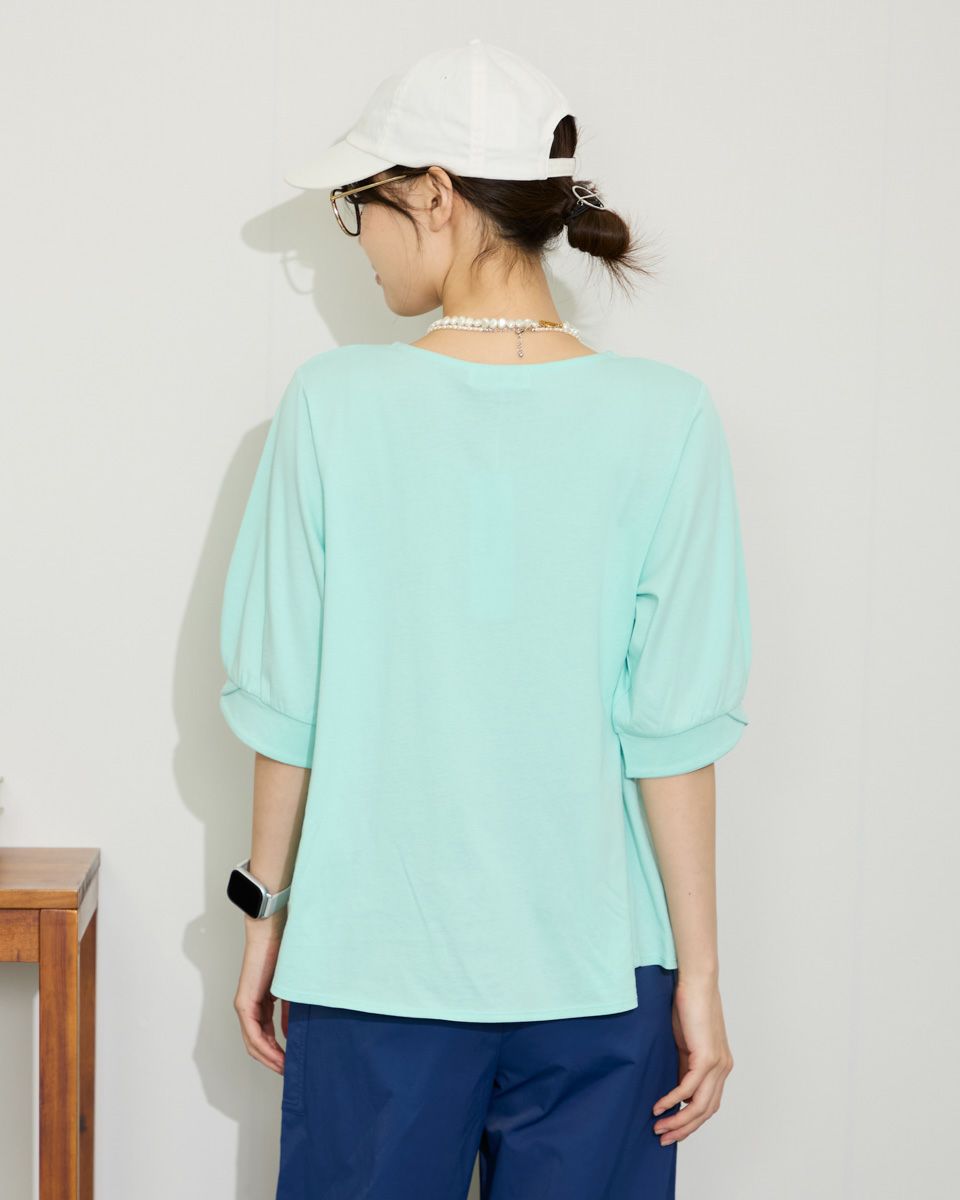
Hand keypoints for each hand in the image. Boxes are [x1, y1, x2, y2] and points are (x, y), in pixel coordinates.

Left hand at [234, 928, 287, 1073]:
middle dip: (273, 1061)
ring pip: (253, 1043)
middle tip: (290, 1072)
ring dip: (269, 1059)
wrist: (272, 932)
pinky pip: (253, 1034)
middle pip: (257, 1045)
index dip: (277, 1053)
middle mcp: (249, 1008)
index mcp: (260, 1004)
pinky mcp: (244, 1003)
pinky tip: (278, 1057)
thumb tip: (291, 1035)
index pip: (265, 1036)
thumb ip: (289, 1013)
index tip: (292, 1063)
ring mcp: (244, 1007)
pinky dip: (265, 1048)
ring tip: (285, 1069)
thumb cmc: (283, 954)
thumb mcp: (290, 991)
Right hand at [651, 975, 733, 1145]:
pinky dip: (672, 1100)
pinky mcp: (706, 1057)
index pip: (708, 1105)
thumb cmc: (687, 1007)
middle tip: (662, 1138)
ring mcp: (717, 1064)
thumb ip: (683, 1065)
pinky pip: (688, 1088)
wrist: (696, 982)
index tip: (671, 1131)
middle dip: (683, 1129)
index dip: (690, 1122)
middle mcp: (723, 1069)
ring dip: (678, 1121)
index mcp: (720, 1066)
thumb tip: (674, 1091)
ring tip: (658, 1128)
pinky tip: (658, 1106)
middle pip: (705, 1111)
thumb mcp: (684, 1043)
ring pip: (699, 1106)